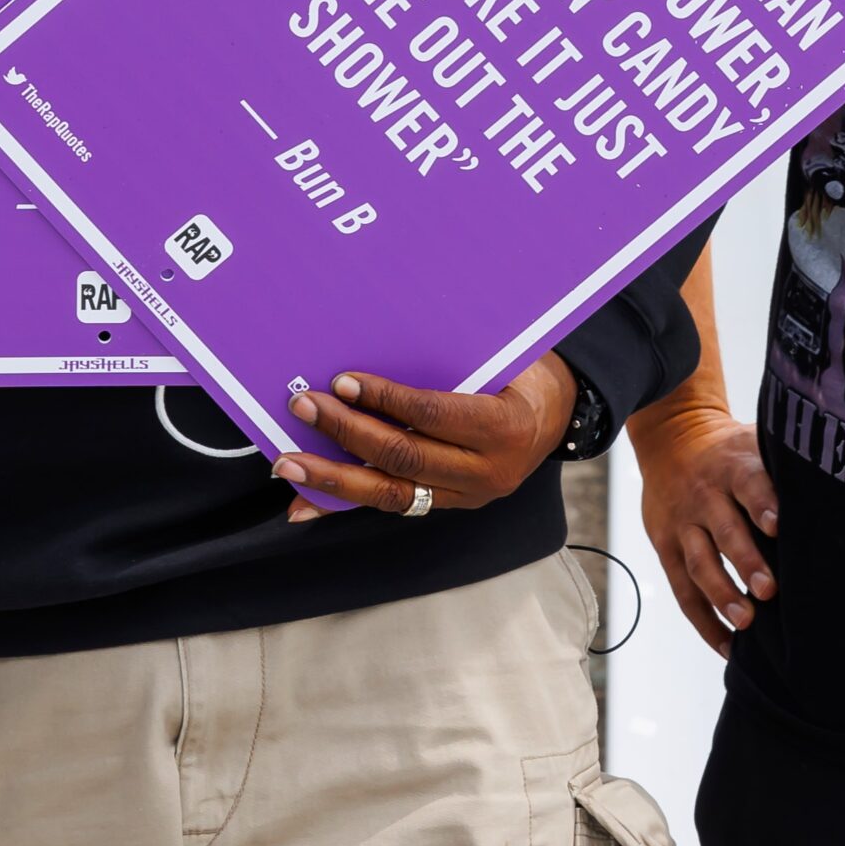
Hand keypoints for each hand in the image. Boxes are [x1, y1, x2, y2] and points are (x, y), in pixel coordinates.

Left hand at [274, 354, 576, 521]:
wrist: (557, 414)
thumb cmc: (522, 371)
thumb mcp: (504, 355)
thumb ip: (453, 358)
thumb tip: (380, 338)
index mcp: (503, 425)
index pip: (434, 414)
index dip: (386, 398)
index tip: (343, 380)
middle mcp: (487, 471)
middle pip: (404, 456)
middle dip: (346, 432)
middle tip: (303, 406)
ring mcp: (466, 495)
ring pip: (390, 493)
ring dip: (332, 479)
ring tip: (287, 463)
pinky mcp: (448, 505)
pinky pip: (389, 505)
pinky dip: (342, 506)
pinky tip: (303, 507)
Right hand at [635, 406, 777, 655]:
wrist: (672, 439)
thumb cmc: (730, 451)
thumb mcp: (753, 442)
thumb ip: (784, 468)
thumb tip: (841, 491)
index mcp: (733, 467)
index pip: (748, 484)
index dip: (763, 504)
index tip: (778, 527)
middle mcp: (705, 495)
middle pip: (724, 530)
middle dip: (746, 561)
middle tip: (769, 590)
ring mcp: (682, 523)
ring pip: (700, 562)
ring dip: (722, 594)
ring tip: (745, 622)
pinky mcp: (666, 546)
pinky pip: (683, 589)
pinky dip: (703, 619)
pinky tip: (726, 645)